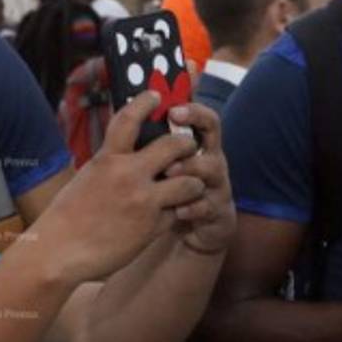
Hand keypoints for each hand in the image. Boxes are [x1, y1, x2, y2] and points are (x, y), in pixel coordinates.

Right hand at [31, 91, 202, 284]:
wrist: (58, 253)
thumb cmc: (65, 218)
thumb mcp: (84, 180)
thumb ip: (108, 166)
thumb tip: (125, 155)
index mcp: (106, 160)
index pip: (130, 119)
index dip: (146, 102)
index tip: (156, 95)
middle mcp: (128, 175)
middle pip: (175, 145)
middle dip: (187, 145)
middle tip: (187, 149)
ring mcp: (143, 201)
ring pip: (190, 181)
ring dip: (192, 183)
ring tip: (185, 188)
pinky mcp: (153, 227)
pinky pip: (180, 211)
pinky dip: (178, 212)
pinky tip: (169, 215)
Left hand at [161, 103, 234, 255]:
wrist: (185, 230)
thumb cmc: (164, 191)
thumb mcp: (154, 166)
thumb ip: (146, 144)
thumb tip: (124, 117)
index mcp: (194, 144)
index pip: (201, 118)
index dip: (192, 111)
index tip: (173, 110)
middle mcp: (209, 159)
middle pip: (210, 137)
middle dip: (185, 141)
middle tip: (162, 145)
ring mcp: (216, 184)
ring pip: (210, 168)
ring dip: (187, 168)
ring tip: (166, 173)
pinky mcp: (217, 211)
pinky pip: (208, 205)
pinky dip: (192, 207)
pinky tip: (177, 210)